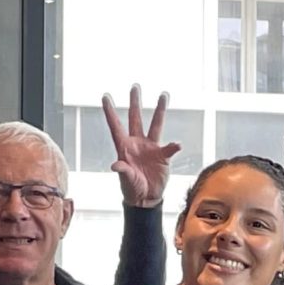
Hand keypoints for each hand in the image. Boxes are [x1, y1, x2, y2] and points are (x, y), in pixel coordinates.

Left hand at [102, 85, 183, 207]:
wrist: (145, 198)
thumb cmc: (131, 188)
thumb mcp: (126, 179)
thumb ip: (122, 170)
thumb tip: (115, 165)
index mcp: (124, 147)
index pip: (116, 126)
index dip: (110, 111)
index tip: (105, 97)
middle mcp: (137, 143)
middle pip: (135, 118)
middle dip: (135, 102)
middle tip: (135, 86)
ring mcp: (150, 148)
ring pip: (155, 125)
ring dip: (160, 110)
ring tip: (163, 95)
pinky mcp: (162, 156)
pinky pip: (169, 148)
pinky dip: (173, 146)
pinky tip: (177, 144)